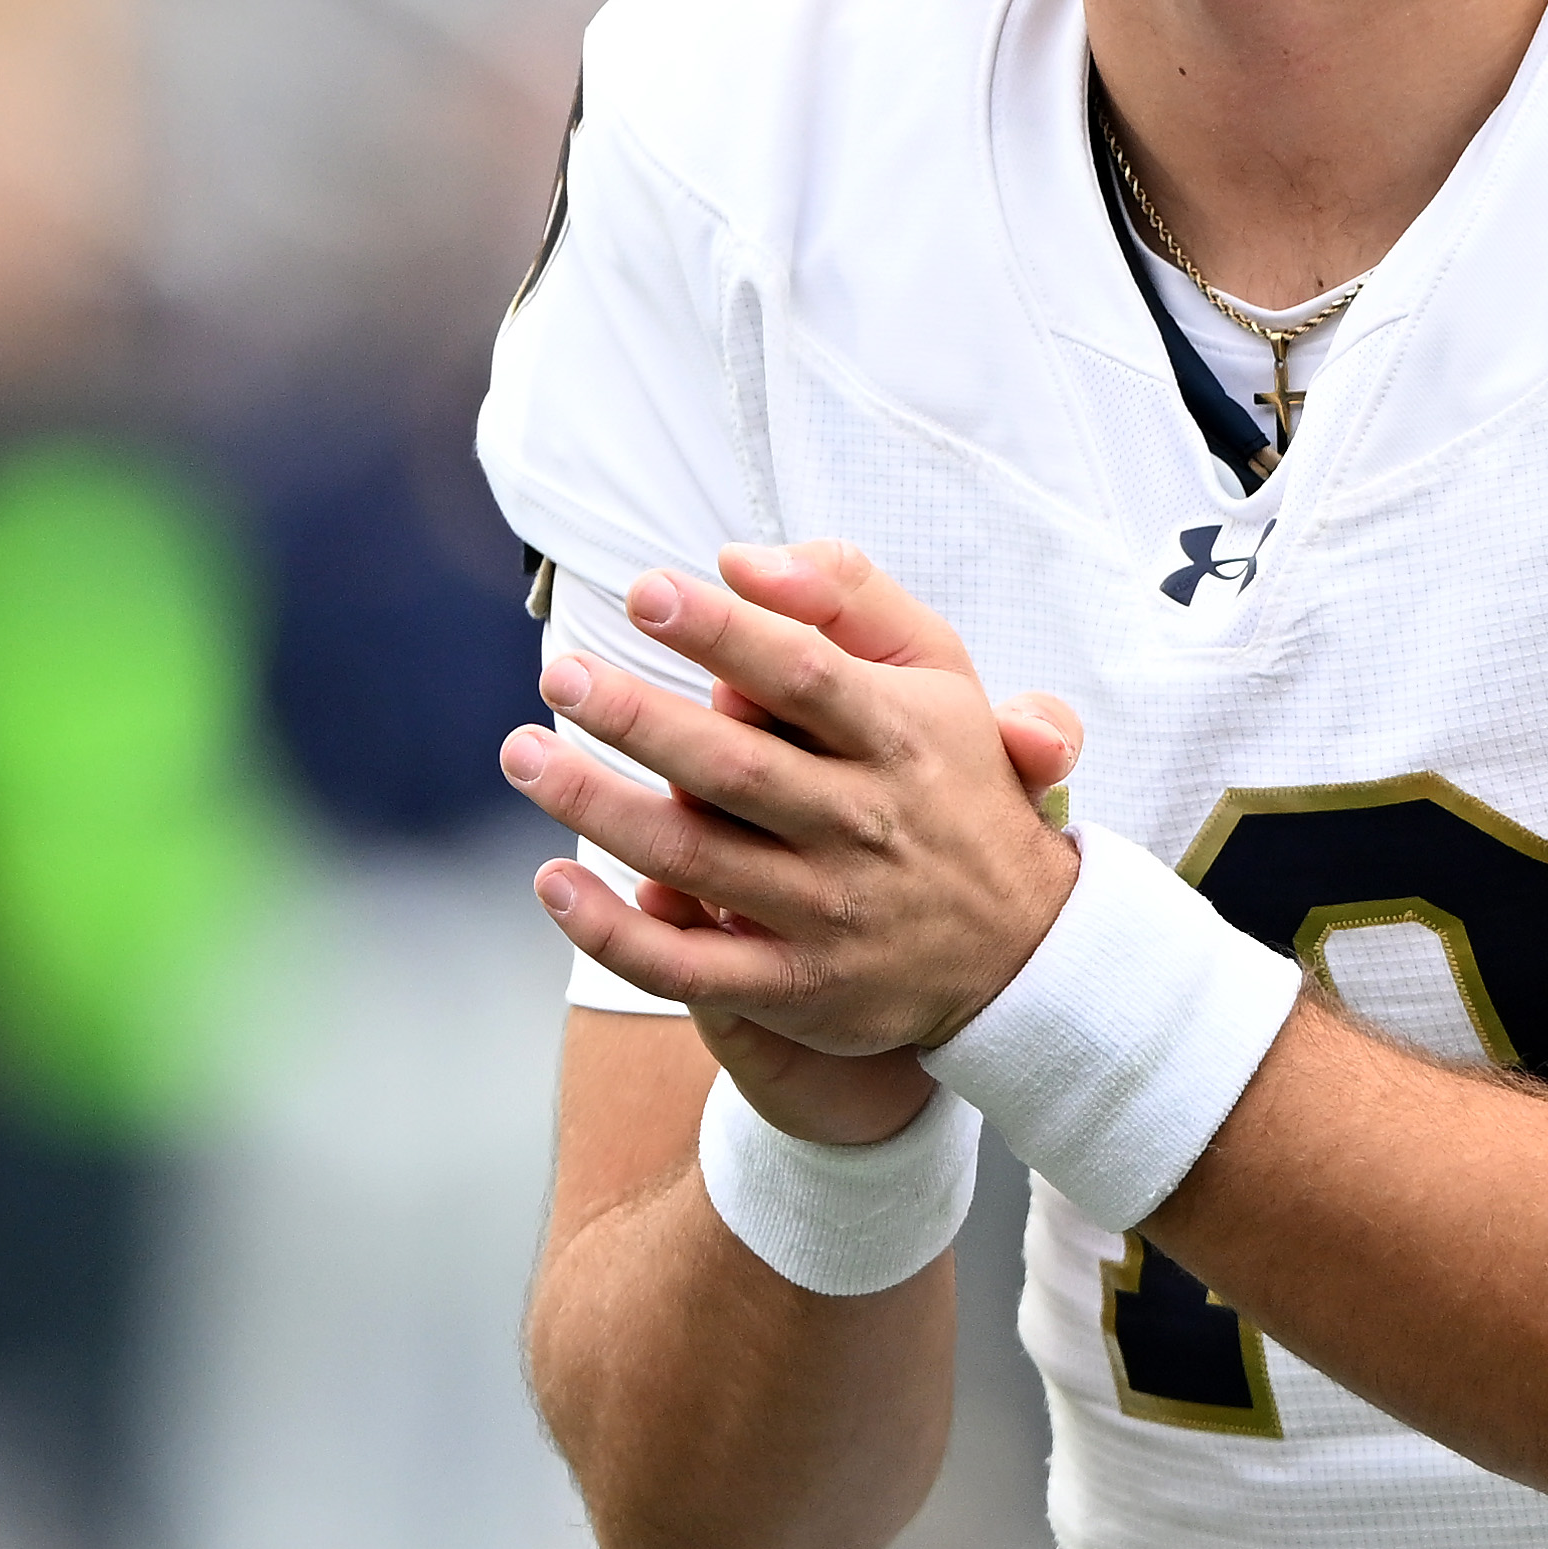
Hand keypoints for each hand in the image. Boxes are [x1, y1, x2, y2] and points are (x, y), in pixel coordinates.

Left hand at [509, 538, 1088, 1080]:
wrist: (1023, 948)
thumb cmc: (951, 781)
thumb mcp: (936, 672)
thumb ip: (846, 597)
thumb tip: (739, 561)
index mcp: (899, 738)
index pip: (802, 674)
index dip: (721, 631)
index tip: (645, 590)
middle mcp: (864, 825)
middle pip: (735, 768)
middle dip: (637, 717)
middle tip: (561, 674)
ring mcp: (827, 913)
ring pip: (694, 860)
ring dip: (596, 808)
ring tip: (524, 757)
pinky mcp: (797, 987)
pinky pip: (687, 966)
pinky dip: (611, 930)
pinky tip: (553, 882)